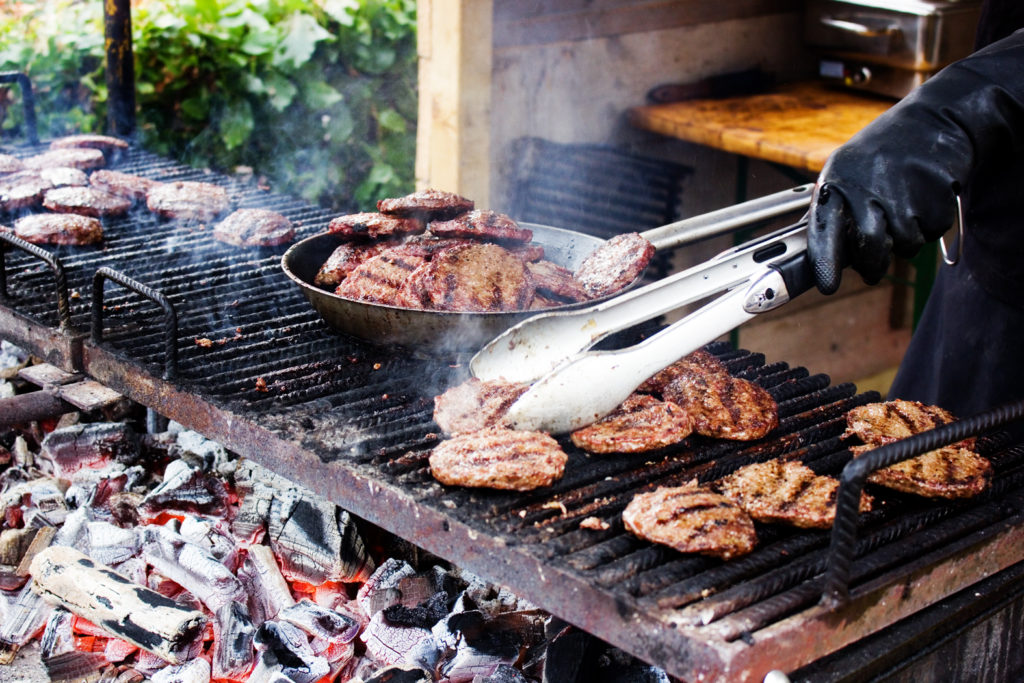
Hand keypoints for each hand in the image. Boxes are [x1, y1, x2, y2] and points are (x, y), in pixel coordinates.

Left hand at [807, 30, 1023, 293]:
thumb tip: (814, 250)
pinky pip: (929, 232)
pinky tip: (923, 198)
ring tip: (903, 210)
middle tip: (871, 271)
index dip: (825, 261)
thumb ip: (832, 209)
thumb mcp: (846, 170)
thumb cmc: (882, 153)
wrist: (936, 120)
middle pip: (869, 247)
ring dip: (903, 240)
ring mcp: (904, 192)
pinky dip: (927, 225)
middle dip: (872, 265)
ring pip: (903, 244)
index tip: (827, 286)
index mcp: (838, 182)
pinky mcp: (936, 197)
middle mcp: (868, 188)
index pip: (825, 229)